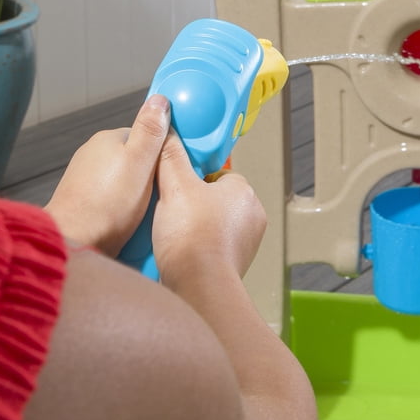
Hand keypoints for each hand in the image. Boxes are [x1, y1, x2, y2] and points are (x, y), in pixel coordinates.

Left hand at [45, 94, 170, 255]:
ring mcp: (85, 177)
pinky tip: (127, 220)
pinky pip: (111, 197)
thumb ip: (151, 131)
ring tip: (144, 211)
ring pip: (122, 179)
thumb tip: (160, 100)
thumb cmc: (108, 205)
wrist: (74, 241)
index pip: (145, 137)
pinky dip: (121, 206)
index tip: (171, 171)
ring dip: (135, 193)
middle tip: (160, 194)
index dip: (161, 154)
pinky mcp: (82, 199)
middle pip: (134, 159)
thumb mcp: (140, 163)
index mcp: (108, 139)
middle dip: (148, 175)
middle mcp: (93, 154)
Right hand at [151, 131, 266, 285]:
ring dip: (193, 227)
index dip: (194, 178)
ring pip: (213, 224)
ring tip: (172, 232)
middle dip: (192, 204)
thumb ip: (171, 156)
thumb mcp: (174, 185)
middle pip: (214, 199)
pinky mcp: (235, 263)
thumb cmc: (193, 239)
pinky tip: (178, 251)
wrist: (199, 286)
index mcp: (243, 192)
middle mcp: (251, 216)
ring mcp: (246, 242)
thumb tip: (168, 133)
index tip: (176, 184)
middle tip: (171, 210)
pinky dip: (196, 248)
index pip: (218, 174)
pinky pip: (212, 247)